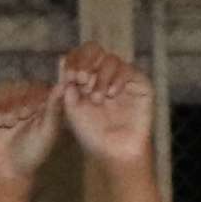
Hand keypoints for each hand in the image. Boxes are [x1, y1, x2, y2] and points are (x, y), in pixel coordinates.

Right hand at [0, 75, 62, 189]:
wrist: (8, 171)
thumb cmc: (34, 153)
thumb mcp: (47, 131)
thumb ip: (54, 108)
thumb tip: (62, 85)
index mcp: (43, 107)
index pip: (40, 87)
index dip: (35, 93)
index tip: (34, 106)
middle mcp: (27, 104)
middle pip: (21, 87)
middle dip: (20, 101)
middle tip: (21, 118)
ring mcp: (9, 108)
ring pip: (6, 93)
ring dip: (7, 107)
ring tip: (9, 124)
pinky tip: (0, 126)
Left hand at [53, 45, 155, 171]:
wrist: (115, 151)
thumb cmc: (92, 134)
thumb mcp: (72, 110)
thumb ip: (66, 87)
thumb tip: (60, 59)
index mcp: (86, 77)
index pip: (78, 56)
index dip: (73, 61)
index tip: (69, 77)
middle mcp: (104, 74)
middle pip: (95, 50)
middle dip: (85, 63)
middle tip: (80, 80)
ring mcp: (122, 77)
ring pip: (111, 59)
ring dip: (101, 76)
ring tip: (96, 98)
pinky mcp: (140, 84)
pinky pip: (129, 70)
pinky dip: (117, 80)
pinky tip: (111, 94)